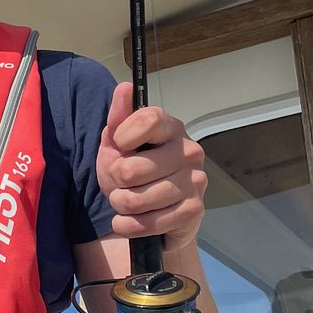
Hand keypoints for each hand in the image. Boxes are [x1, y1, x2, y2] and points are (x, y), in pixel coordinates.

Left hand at [96, 82, 207, 253]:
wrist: (147, 214)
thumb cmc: (132, 173)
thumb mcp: (116, 146)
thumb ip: (118, 119)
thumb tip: (125, 87)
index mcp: (170, 128)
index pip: (147, 120)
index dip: (123, 136)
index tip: (119, 145)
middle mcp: (189, 151)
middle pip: (132, 169)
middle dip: (116, 181)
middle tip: (122, 183)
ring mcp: (196, 181)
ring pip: (136, 199)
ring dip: (121, 204)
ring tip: (126, 202)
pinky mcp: (194, 210)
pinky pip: (148, 222)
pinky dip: (129, 225)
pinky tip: (129, 221)